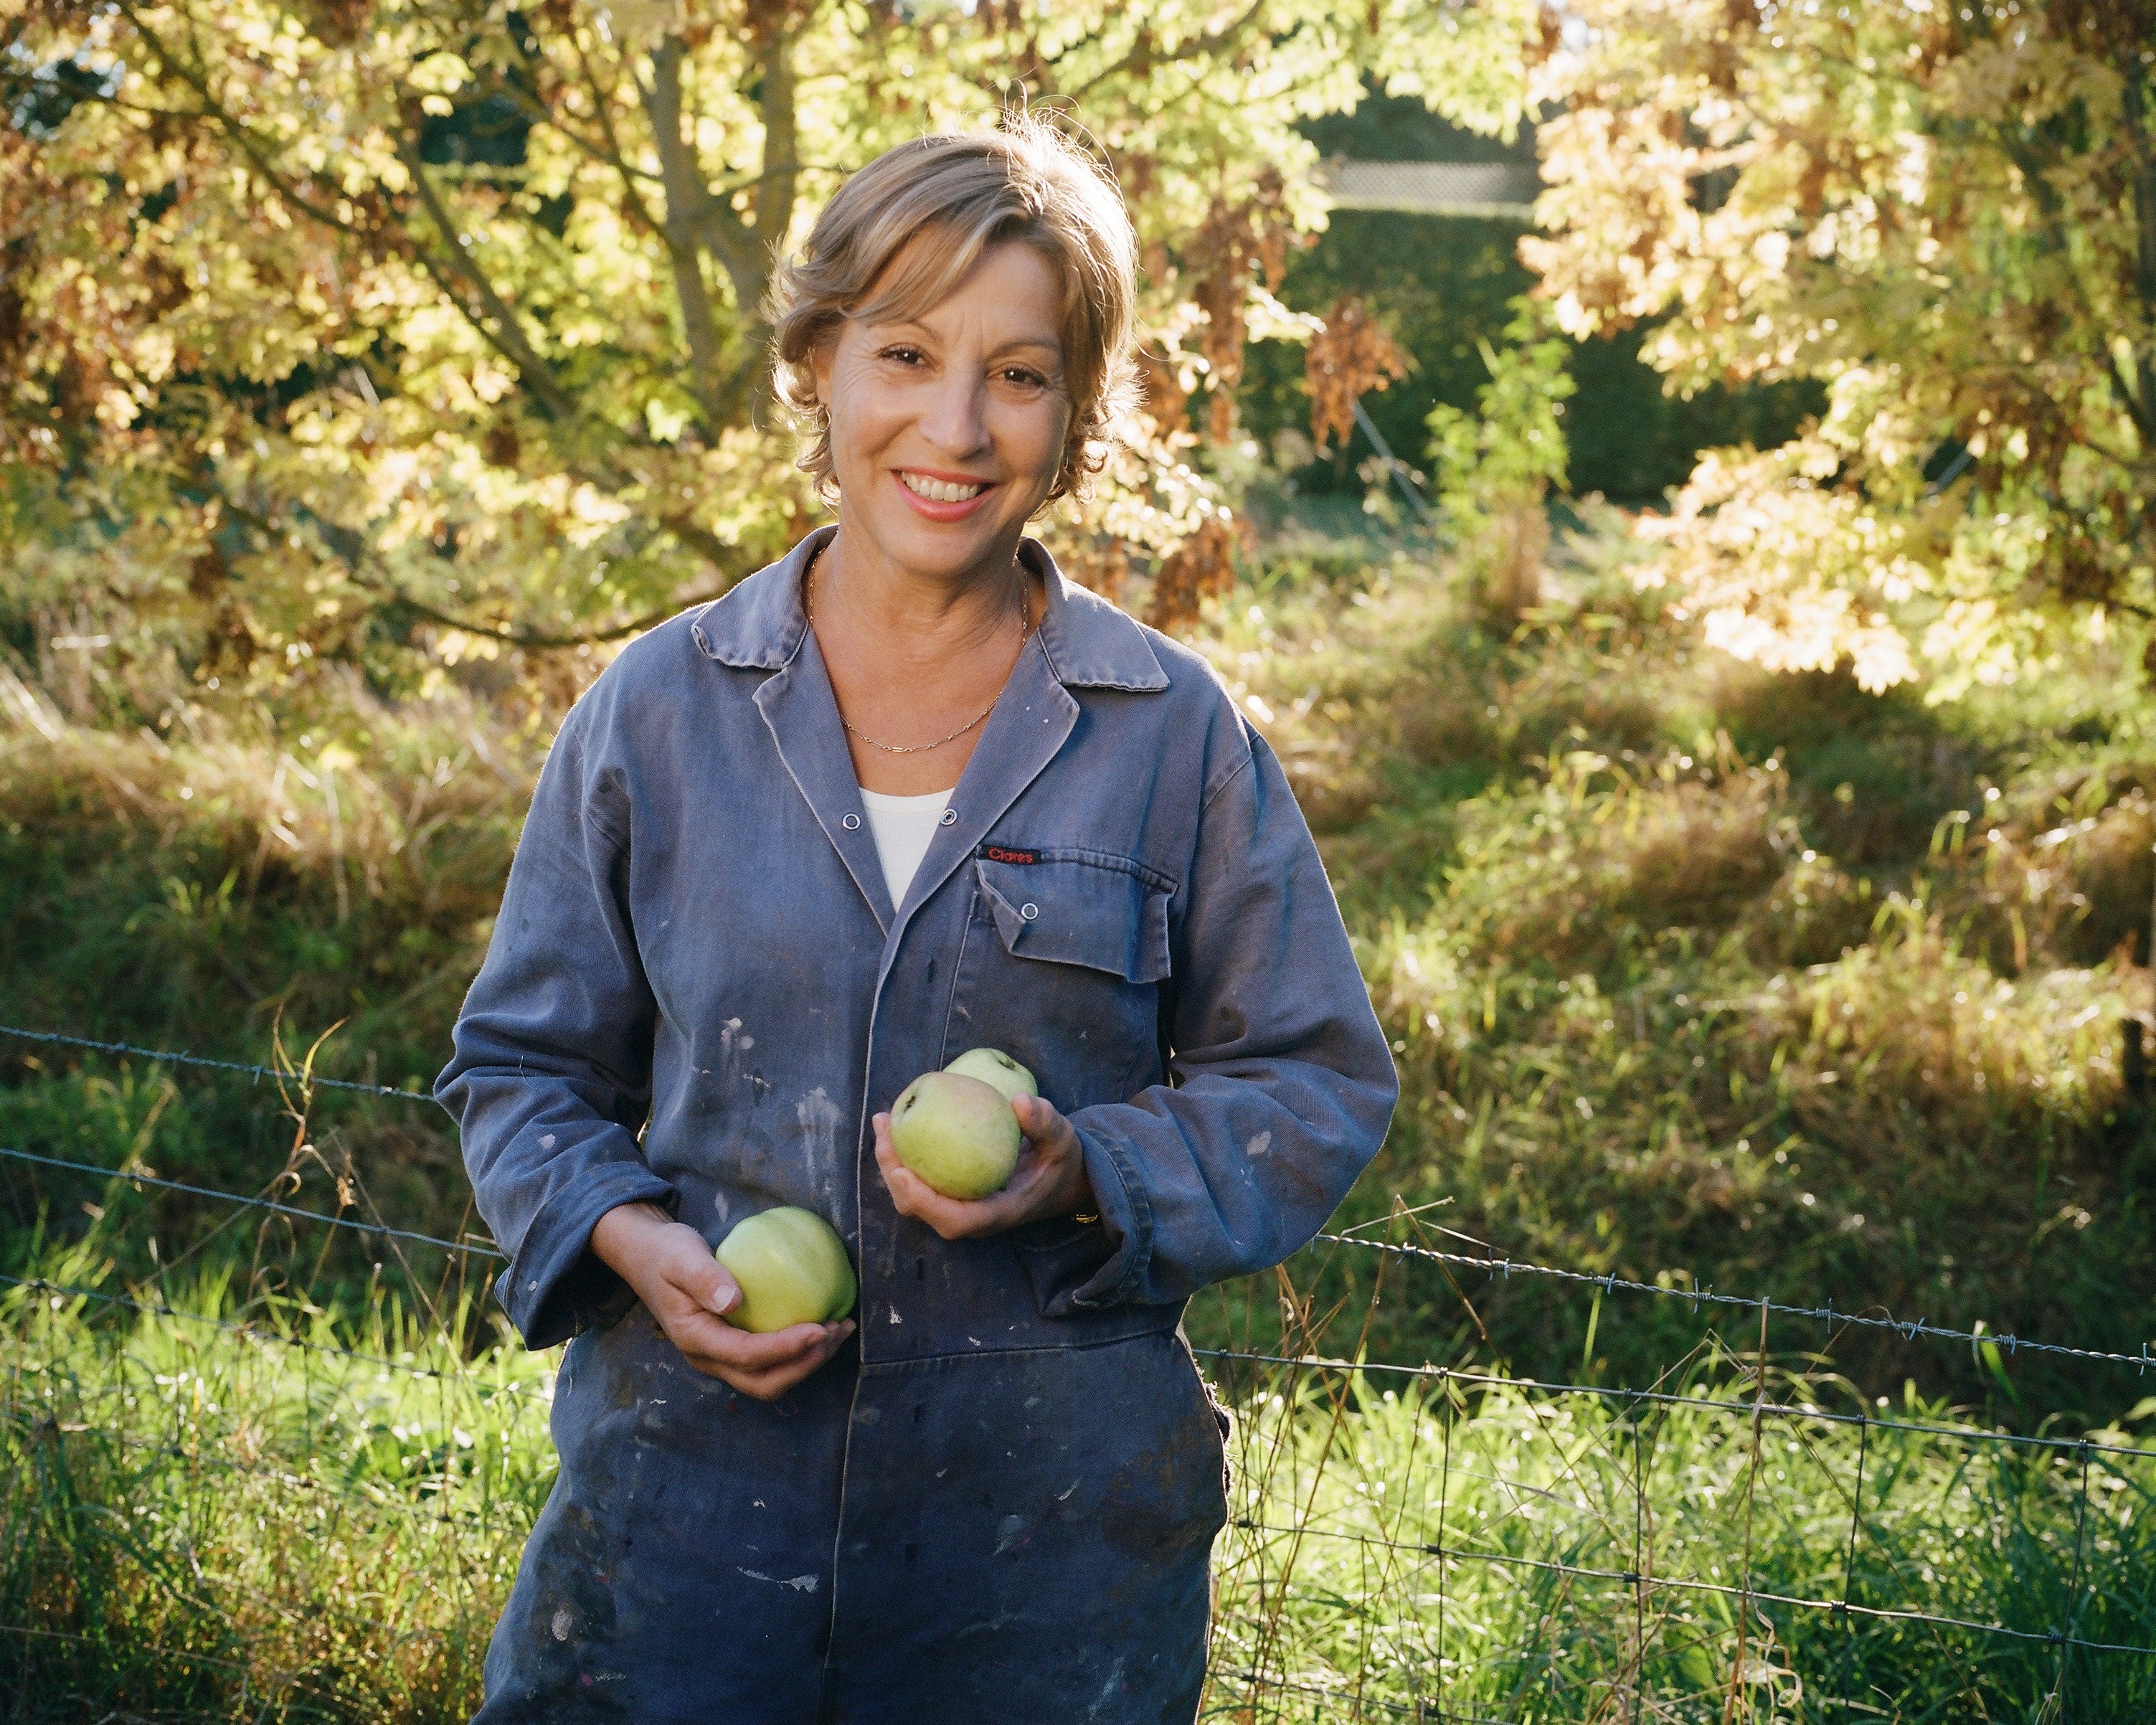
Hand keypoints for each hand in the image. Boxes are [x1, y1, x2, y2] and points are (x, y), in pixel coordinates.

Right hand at [589, 1202, 853, 1401]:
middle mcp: (708, 1358)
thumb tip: (733, 1301)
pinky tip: (822, 1325)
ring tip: (839, 1329)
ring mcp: (720, 1359)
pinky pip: (769, 1363)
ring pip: (769, 1379)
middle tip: (837, 1331)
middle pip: (763, 1382)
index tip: (820, 1328)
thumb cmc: (667, 1253)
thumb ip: (704, 1277)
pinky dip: (799, 1352)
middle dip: (805, 1364)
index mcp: (695, 1339)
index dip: (786, 1348)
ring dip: (807, 1362)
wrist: (648, 1258)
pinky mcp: (732, 1349)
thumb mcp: (680, 1256)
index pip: (747, 1355)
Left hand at [874, 1091, 1096, 1240]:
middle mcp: (971, 1217)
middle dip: (893, 1172)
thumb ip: (1046, 1123)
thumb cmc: (1062, 1161)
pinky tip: (897, 1120)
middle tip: (885, 1127)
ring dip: (891, 1161)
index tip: (904, 1172)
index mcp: (997, 1214)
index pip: (955, 1221)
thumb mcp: (1063, 1140)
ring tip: (883, 1119)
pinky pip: (920, 1178)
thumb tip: (1021, 1102)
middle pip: (920, 1209)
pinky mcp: (952, 1192)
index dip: (925, 1202)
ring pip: (912, 1196)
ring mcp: (959, 1206)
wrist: (1063, 1179)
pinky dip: (904, 1153)